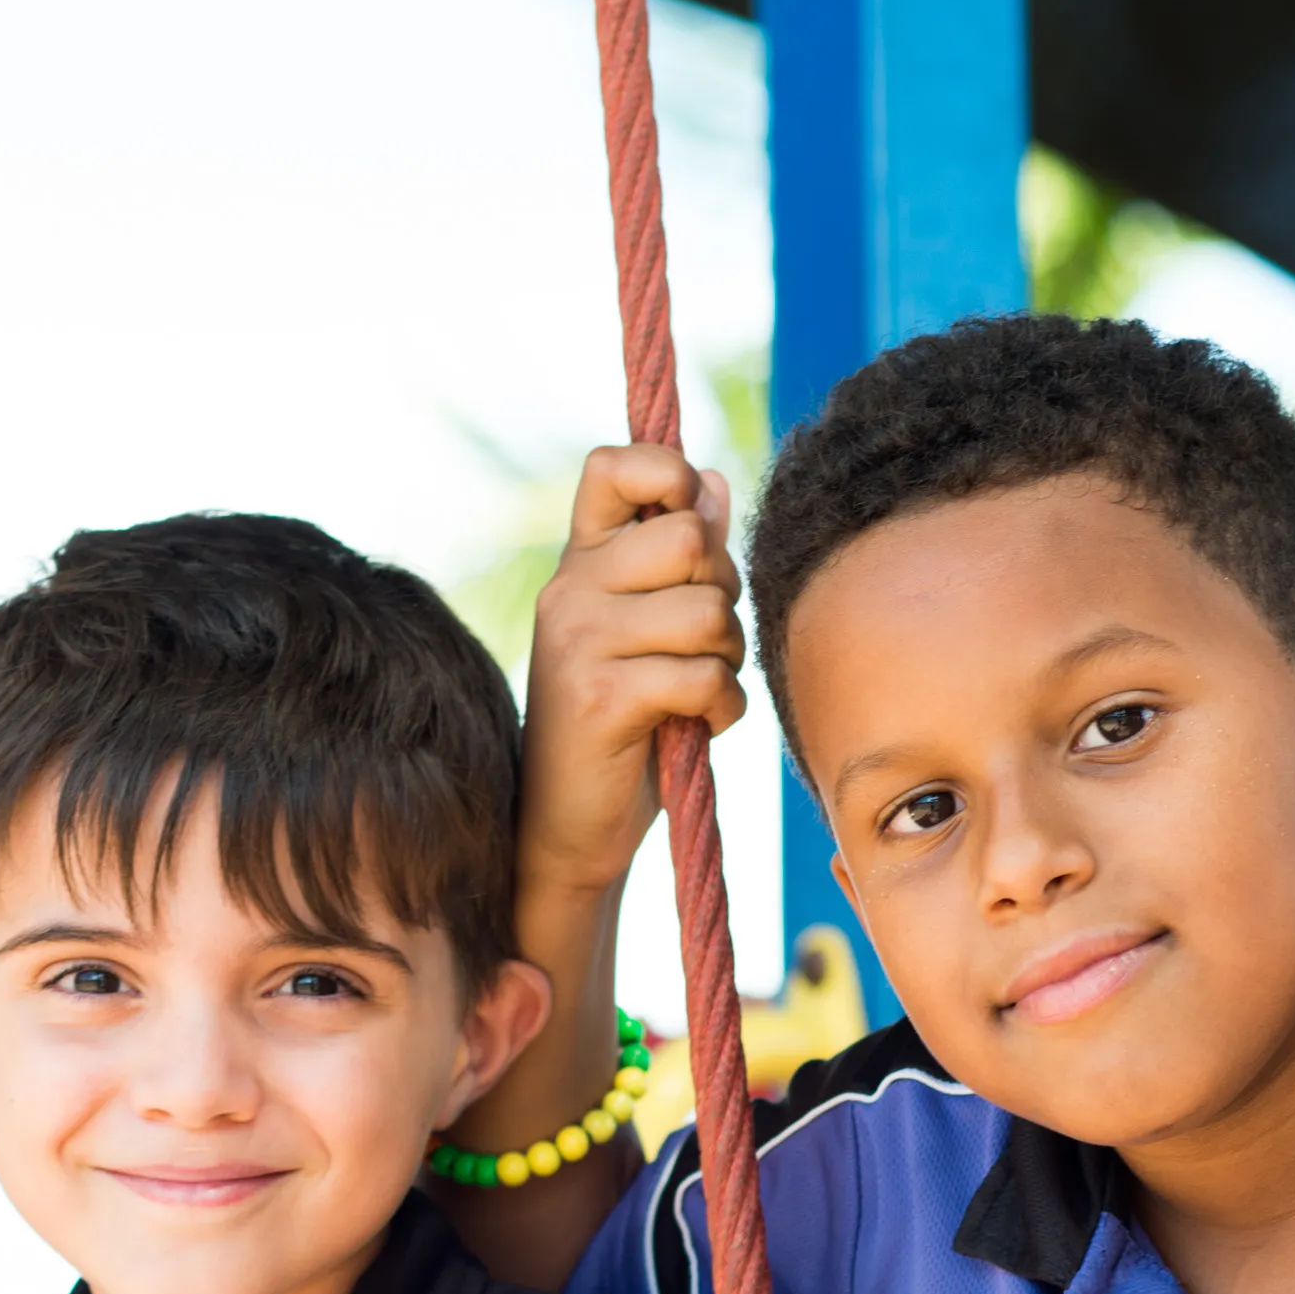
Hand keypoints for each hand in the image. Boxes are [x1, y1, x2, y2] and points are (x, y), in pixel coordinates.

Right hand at [522, 444, 745, 903]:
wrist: (566, 828)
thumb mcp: (647, 631)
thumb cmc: (622, 724)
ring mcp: (578, 642)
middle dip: (724, 593)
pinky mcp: (601, 699)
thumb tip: (715, 481)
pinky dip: (721, 708)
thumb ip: (679, 560)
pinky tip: (696, 726)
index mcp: (578, 562)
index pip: (614, 464)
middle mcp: (568, 589)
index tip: (688, 528)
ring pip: (707, 612)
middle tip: (703, 643)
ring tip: (699, 690)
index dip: (670, 475)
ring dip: (728, 659)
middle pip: (690, 538)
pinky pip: (702, 676)